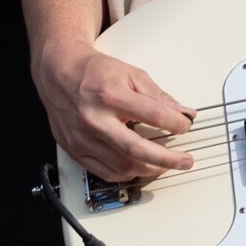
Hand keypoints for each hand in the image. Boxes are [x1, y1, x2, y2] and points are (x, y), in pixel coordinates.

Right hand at [35, 44, 197, 182]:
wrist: (59, 73)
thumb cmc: (94, 72)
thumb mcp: (131, 74)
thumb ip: (157, 95)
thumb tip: (181, 112)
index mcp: (111, 96)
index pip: (153, 115)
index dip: (176, 123)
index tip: (185, 126)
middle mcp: (95, 120)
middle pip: (137, 149)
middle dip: (167, 159)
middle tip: (185, 160)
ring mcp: (83, 138)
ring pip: (122, 166)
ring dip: (149, 169)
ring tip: (165, 165)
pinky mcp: (75, 150)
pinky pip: (104, 172)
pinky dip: (126, 174)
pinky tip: (139, 168)